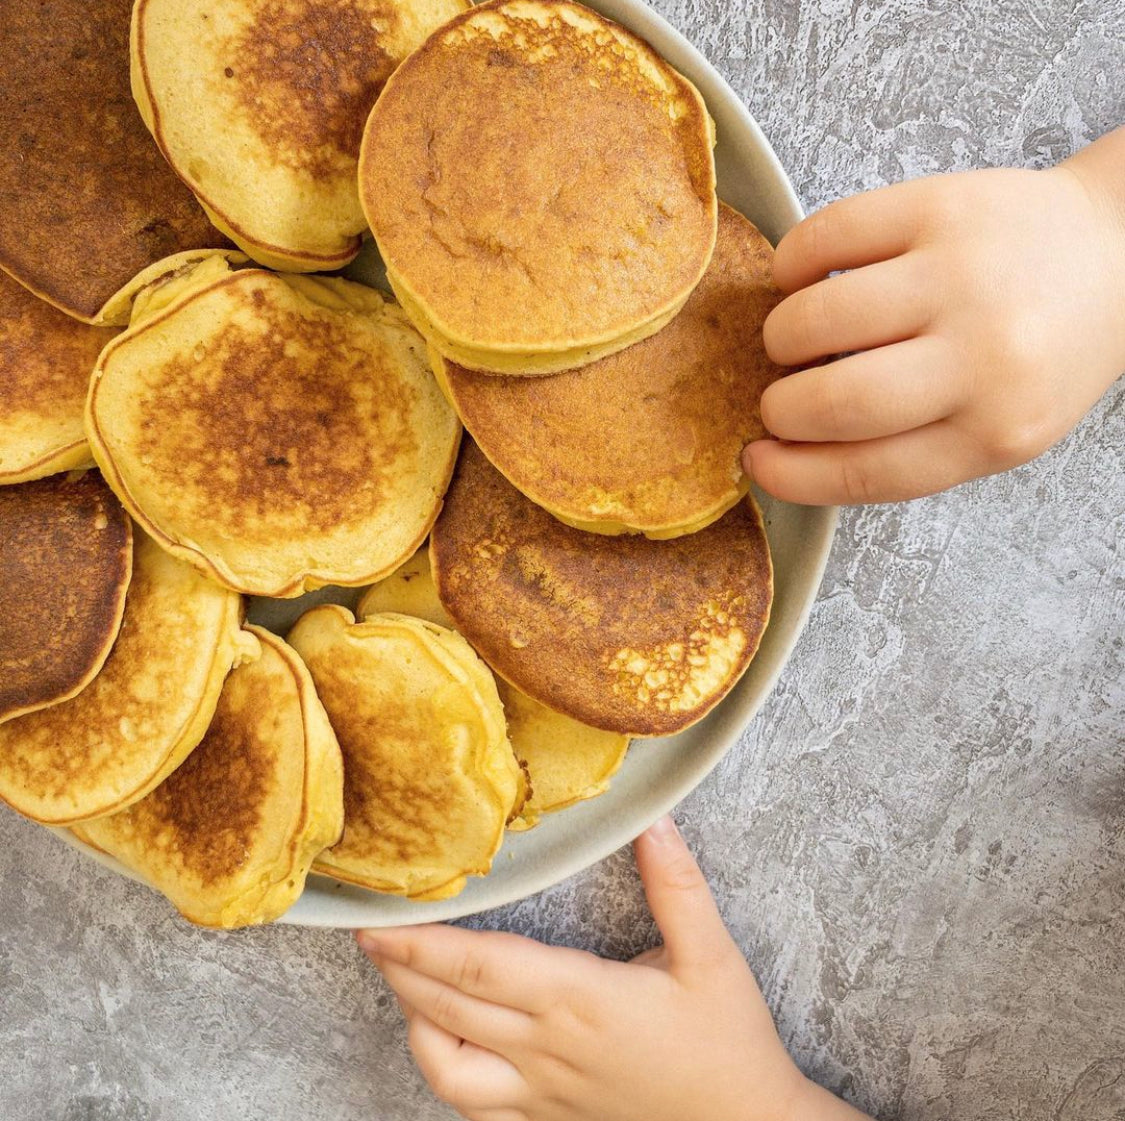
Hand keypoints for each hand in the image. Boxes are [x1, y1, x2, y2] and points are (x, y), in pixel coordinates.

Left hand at [357, 816, 869, 1120]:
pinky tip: (440, 1034)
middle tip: (366, 929)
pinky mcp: (545, 1117)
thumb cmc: (727, 1043)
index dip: (421, 941)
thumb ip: (676, 885)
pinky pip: (471, 1102)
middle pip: (446, 1005)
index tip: (379, 919)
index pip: (479, 965)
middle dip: (397, 966)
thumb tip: (651, 820)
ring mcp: (540, 1091)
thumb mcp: (713, 957)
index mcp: (579, 1001)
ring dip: (412, 1016)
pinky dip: (441, 1064)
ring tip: (400, 974)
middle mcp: (546, 1048)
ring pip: (446, 1064)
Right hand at [744, 127, 1124, 504]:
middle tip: (781, 397)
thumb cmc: (1043, 352)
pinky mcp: (943, 206)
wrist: (1116, 254)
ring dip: (782, 336)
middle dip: (781, 408)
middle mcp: (985, 356)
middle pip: (836, 402)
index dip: (792, 474)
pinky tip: (799, 278)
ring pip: (817, 318)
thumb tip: (790, 452)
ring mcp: (963, 275)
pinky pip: (826, 236)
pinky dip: (791, 263)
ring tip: (794, 337)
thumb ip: (907, 448)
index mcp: (997, 431)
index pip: (865, 472)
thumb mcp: (995, 428)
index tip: (759, 460)